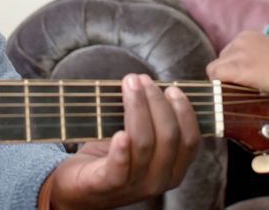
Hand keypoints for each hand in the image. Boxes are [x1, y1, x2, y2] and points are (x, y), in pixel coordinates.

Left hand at [47, 74, 200, 209]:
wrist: (78, 189)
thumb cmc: (111, 159)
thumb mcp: (140, 144)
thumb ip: (151, 123)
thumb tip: (150, 85)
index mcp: (173, 171)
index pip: (190, 141)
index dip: (184, 112)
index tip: (171, 88)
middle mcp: (159, 181)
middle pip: (168, 137)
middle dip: (156, 102)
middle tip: (142, 80)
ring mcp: (134, 186)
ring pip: (144, 144)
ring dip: (138, 108)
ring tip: (129, 85)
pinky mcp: (107, 186)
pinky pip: (120, 168)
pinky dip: (121, 149)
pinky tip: (119, 133)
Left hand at [206, 29, 268, 97]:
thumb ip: (259, 59)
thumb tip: (254, 75)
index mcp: (247, 37)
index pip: (227, 54)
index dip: (233, 69)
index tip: (245, 81)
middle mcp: (238, 42)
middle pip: (220, 61)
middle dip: (228, 75)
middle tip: (245, 88)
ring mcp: (237, 55)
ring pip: (214, 70)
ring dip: (224, 82)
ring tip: (242, 92)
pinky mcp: (238, 69)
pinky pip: (215, 77)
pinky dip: (220, 88)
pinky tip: (235, 95)